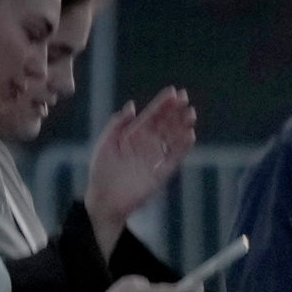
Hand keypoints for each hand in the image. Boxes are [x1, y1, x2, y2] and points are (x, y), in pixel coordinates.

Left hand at [88, 91, 198, 235]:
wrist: (103, 200)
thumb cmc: (101, 171)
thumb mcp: (105, 143)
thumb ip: (117, 124)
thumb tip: (132, 105)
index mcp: (134, 135)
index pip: (152, 116)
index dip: (162, 104)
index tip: (173, 92)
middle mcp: (147, 144)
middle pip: (165, 124)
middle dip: (176, 111)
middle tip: (185, 98)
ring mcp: (155, 158)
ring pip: (173, 138)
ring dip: (182, 126)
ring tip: (190, 114)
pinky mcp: (160, 173)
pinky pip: (174, 158)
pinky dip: (182, 147)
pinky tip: (189, 135)